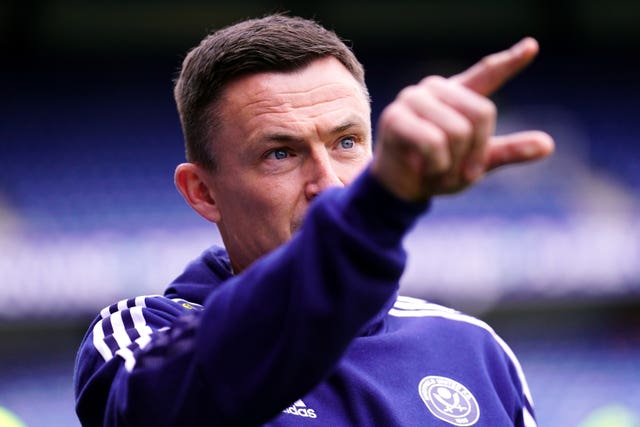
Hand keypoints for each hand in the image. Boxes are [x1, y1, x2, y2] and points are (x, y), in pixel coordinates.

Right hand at [371, 37, 554, 201]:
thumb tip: (548, 145)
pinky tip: (422, 167)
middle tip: (459, 171)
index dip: (510, 62)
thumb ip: (509, 151)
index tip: (532, 47)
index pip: (487, 74)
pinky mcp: (396, 117)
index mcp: (458, 96)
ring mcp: (414, 99)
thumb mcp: (478, 162)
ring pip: (458, 131)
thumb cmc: (438, 169)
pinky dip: (436, 165)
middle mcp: (436, 89)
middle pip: (482, 113)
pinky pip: (434, 142)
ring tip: (437, 170)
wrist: (401, 189)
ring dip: (453, 163)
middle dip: (475, 152)